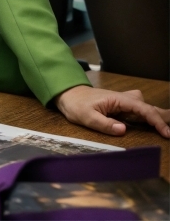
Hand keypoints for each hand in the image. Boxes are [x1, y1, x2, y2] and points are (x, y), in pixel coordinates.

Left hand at [55, 85, 169, 138]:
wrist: (68, 95)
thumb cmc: (76, 105)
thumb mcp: (87, 117)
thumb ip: (105, 124)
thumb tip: (123, 130)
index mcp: (118, 99)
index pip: (142, 109)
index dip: (156, 120)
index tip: (166, 133)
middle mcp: (123, 99)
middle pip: (147, 106)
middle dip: (162, 116)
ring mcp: (122, 102)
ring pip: (144, 107)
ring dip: (156, 115)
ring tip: (167, 127)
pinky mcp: (120, 107)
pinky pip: (138, 111)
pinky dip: (149, 116)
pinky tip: (154, 123)